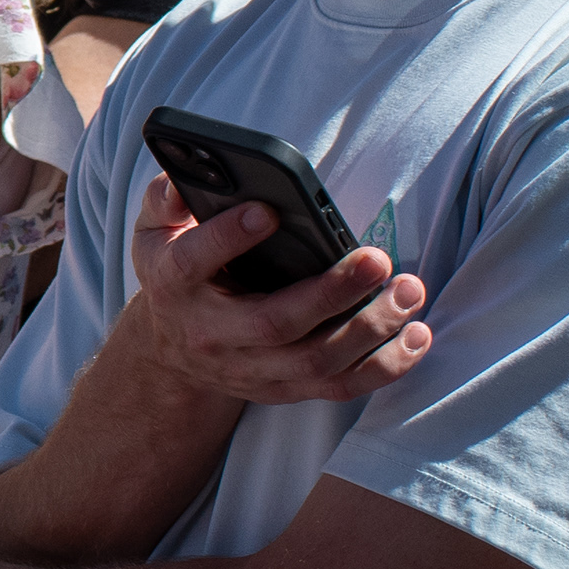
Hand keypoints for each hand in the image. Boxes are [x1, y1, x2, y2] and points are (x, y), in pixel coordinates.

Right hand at [117, 170, 433, 404]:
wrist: (172, 351)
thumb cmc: (176, 275)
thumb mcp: (153, 232)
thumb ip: (163, 199)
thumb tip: (189, 179)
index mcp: (173, 284)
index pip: (195, 262)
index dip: (229, 238)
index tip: (270, 212)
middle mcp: (211, 333)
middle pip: (274, 322)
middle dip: (332, 292)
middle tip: (378, 259)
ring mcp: (250, 368)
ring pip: (316, 359)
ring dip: (370, 328)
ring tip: (408, 291)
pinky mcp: (284, 388)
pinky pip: (340, 387)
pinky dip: (385, 366)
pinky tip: (415, 335)